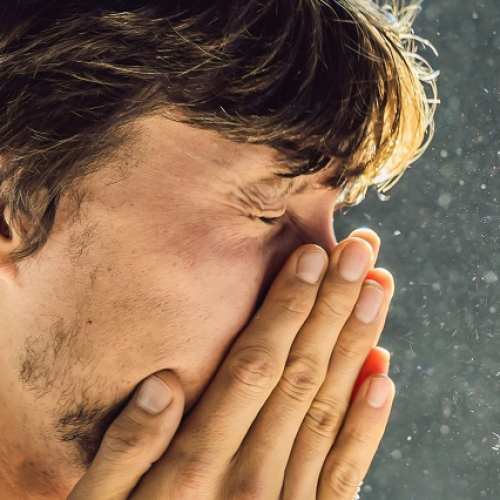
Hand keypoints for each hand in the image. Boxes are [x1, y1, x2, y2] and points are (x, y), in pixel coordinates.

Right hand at [69, 228, 394, 499]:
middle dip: (334, 306)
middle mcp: (250, 480)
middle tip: (361, 251)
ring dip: (359, 345)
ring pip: (332, 409)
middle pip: (303, 374)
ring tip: (379, 290)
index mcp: (197, 468)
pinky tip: (386, 379)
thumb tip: (163, 383)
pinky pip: (345, 473)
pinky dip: (370, 424)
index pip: (256, 365)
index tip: (312, 257)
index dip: (287, 307)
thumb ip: (124, 452)